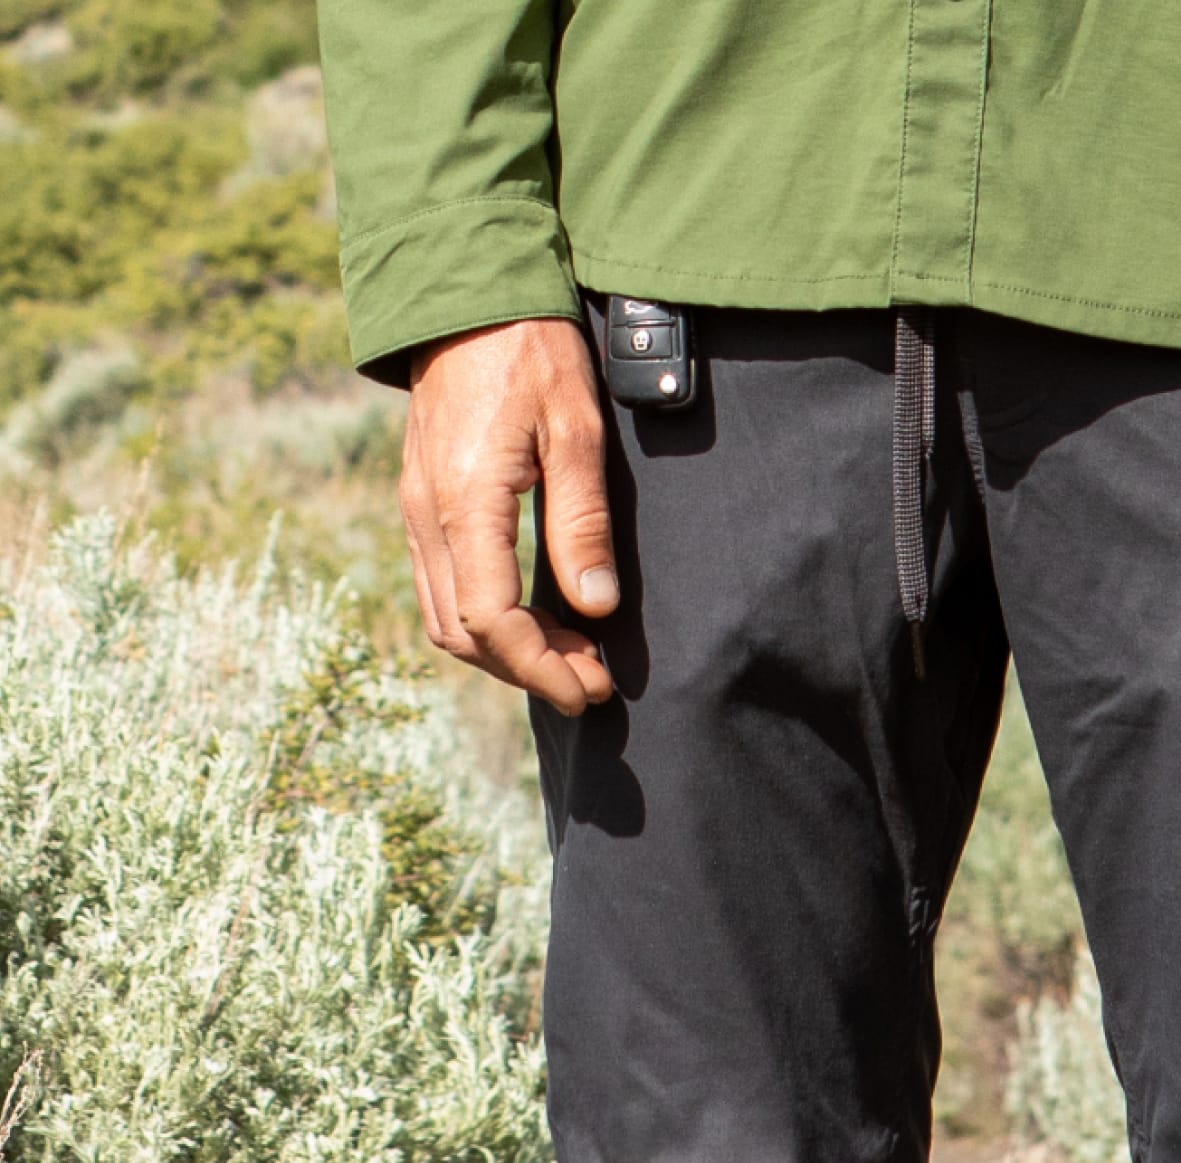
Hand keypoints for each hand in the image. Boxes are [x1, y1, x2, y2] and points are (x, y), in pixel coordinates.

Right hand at [402, 318, 617, 717]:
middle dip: (527, 670)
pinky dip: (484, 620)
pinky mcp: (420, 500)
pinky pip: (441, 586)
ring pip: (446, 618)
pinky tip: (535, 615)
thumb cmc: (528, 348)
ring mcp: (416, 508)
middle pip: (464, 634)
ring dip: (505, 651)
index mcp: (464, 502)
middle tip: (591, 680)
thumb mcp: (574, 429)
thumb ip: (581, 522)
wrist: (466, 287)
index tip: (592, 687)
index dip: (542, 668)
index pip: (493, 621)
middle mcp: (427, 515)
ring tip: (570, 653)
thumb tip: (594, 608)